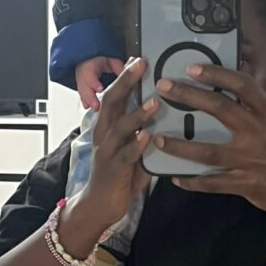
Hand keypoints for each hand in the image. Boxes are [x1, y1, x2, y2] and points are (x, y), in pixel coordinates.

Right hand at [79, 57, 158, 228]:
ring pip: (119, 126)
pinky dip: (137, 144)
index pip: (115, 95)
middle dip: (126, 81)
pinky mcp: (113, 170)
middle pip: (112, 101)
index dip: (125, 77)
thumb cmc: (119, 176)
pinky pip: (126, 155)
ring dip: (138, 113)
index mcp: (108, 127)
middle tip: (141, 64)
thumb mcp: (132, 150)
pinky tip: (149, 136)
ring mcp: (107, 152)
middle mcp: (104, 135)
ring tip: (155, 101)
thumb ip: (144, 133)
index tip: (138, 59)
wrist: (99, 206)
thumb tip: (166, 117)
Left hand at [151, 64, 265, 215]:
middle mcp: (258, 132)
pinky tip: (175, 178)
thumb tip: (222, 83)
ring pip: (208, 152)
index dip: (217, 74)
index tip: (192, 68)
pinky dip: (192, 181)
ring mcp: (250, 160)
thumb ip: (251, 105)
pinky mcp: (244, 183)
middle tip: (164, 87)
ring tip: (158, 139)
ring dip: (180, 146)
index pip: (242, 85)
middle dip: (189, 96)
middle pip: (220, 110)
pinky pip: (212, 183)